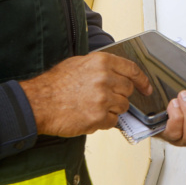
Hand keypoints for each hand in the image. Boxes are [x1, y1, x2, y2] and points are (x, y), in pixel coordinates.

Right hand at [19, 52, 151, 136]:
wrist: (39, 103)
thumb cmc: (54, 85)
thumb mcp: (78, 63)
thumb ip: (100, 67)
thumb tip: (116, 73)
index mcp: (102, 63)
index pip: (132, 70)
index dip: (142, 80)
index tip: (146, 88)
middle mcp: (105, 79)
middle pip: (128, 90)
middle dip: (120, 96)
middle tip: (104, 99)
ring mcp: (103, 99)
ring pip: (122, 107)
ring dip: (111, 109)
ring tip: (92, 107)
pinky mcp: (99, 117)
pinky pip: (113, 121)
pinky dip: (104, 121)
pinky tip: (89, 116)